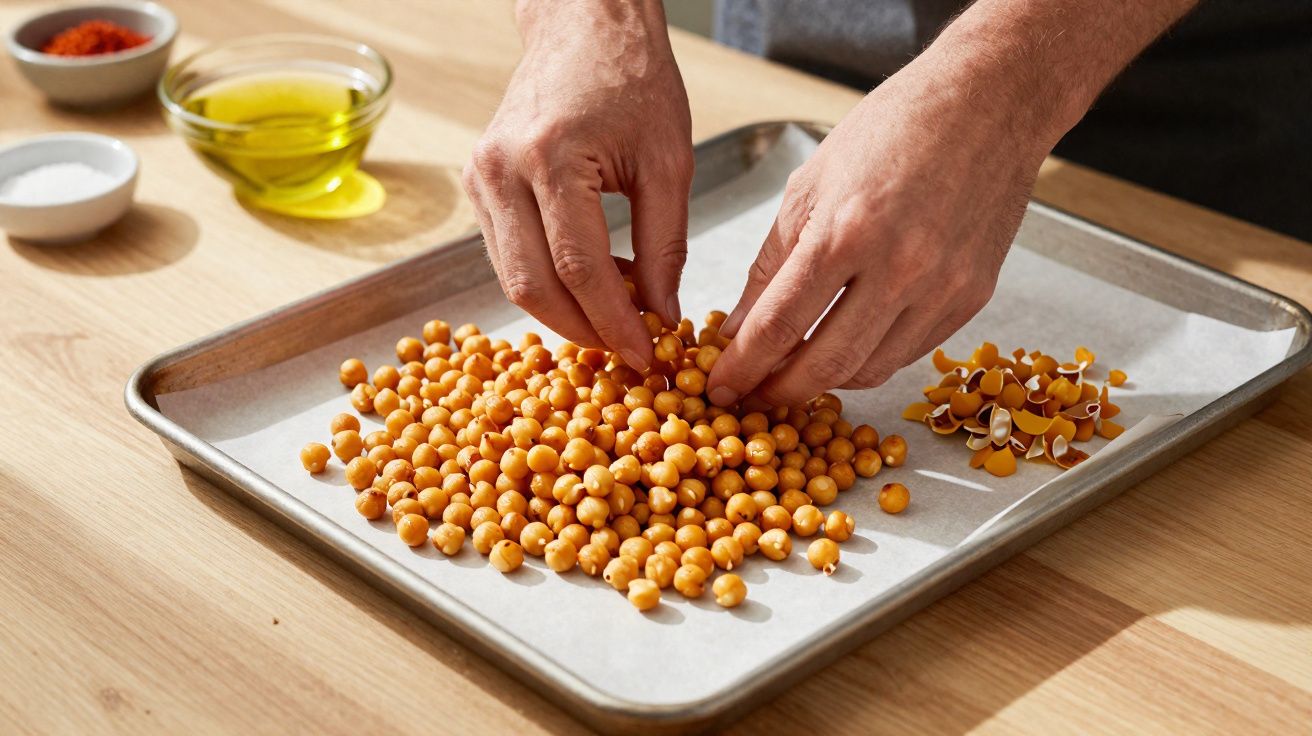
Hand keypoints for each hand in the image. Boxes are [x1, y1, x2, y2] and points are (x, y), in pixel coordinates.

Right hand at [462, 0, 692, 370]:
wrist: (583, 27)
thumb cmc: (632, 80)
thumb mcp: (668, 162)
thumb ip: (665, 244)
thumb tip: (663, 313)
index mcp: (552, 157)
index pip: (580, 268)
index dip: (613, 323)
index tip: (644, 355)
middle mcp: (502, 170)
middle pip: (533, 286)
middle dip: (583, 331)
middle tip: (626, 351)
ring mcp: (480, 177)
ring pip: (512, 279)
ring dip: (563, 312)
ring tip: (615, 318)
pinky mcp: (477, 184)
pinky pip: (507, 256)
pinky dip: (547, 282)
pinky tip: (590, 284)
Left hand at [706, 56, 1051, 407]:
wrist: (989, 103)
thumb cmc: (893, 128)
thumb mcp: (810, 185)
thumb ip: (771, 264)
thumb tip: (738, 327)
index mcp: (846, 231)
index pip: (779, 325)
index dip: (742, 367)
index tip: (720, 387)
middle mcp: (900, 267)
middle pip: (825, 365)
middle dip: (779, 391)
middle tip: (754, 395)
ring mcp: (943, 288)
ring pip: (869, 370)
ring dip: (825, 381)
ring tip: (795, 370)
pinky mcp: (972, 299)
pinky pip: (908, 353)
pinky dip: (869, 359)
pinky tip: (845, 345)